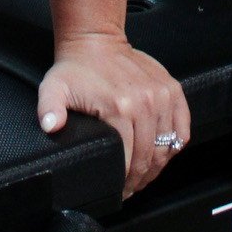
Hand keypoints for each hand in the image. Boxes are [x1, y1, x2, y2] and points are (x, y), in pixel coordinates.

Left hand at [38, 33, 191, 197]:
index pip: (127, 160)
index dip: (122, 182)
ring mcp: (162, 96)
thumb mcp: (54, 89)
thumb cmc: (77, 68)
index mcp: (120, 108)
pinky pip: (182, 128)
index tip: (118, 191)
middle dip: (139, 179)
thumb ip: (49, 110)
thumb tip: (51, 127)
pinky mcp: (172, 90)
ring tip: (144, 175)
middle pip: (149, 157)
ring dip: (157, 167)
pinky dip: (175, 145)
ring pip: (167, 147)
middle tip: (130, 188)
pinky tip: (163, 153)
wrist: (96, 40)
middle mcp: (146, 103)